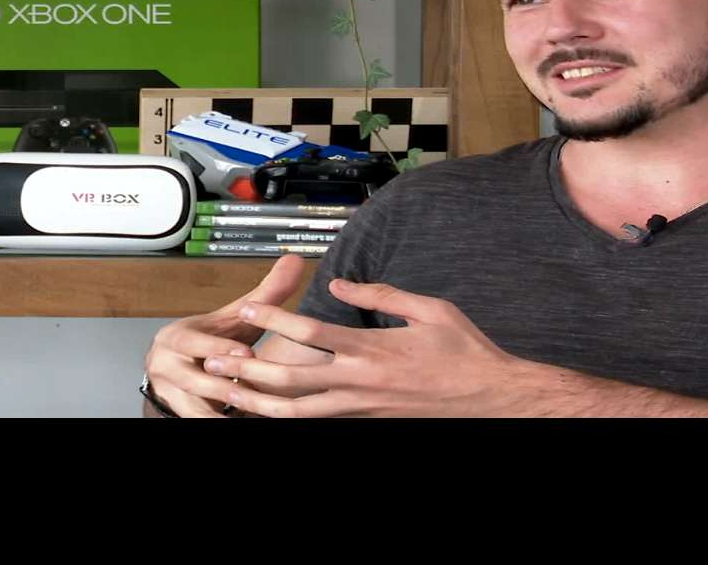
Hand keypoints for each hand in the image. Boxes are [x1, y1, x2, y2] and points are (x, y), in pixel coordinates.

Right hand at [143, 254, 308, 417]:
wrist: (174, 368)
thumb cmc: (210, 340)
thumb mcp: (234, 318)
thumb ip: (265, 294)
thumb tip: (294, 261)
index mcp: (177, 338)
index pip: (192, 342)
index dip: (219, 347)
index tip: (246, 352)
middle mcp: (167, 367)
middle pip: (194, 380)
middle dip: (222, 386)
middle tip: (248, 389)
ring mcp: (171, 394)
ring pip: (194, 408)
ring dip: (219, 412)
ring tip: (250, 411)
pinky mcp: (178, 413)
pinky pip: (198, 422)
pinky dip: (219, 422)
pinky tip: (241, 421)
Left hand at [199, 278, 522, 416]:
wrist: (493, 399)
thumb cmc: (467, 353)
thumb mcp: (429, 310)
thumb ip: (380, 295)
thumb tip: (340, 284)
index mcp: (372, 349)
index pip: (309, 332)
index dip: (273, 318)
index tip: (248, 307)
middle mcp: (360, 383)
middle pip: (289, 378)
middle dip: (248, 368)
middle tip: (214, 358)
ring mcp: (361, 409)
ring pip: (297, 411)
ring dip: (258, 401)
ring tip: (228, 391)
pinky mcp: (367, 423)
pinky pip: (319, 422)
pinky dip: (290, 417)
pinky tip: (269, 411)